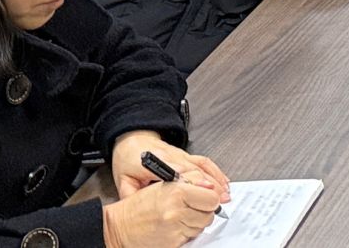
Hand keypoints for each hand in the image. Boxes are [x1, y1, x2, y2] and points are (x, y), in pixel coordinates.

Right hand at [102, 180, 222, 247]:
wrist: (118, 227)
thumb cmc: (139, 206)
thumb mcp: (164, 184)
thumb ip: (191, 181)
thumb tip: (211, 186)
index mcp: (177, 192)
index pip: (212, 197)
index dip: (210, 198)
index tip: (205, 198)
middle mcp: (177, 211)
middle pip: (209, 214)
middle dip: (203, 211)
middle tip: (191, 208)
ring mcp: (175, 229)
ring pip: (201, 227)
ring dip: (194, 223)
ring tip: (179, 217)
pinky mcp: (173, 243)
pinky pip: (190, 239)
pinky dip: (185, 234)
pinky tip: (173, 228)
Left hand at [110, 133, 228, 203]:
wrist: (133, 139)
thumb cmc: (128, 159)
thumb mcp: (123, 179)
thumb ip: (131, 194)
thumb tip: (137, 208)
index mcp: (155, 161)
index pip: (177, 171)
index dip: (191, 181)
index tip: (201, 190)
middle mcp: (172, 156)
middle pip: (195, 170)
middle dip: (209, 185)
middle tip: (218, 201)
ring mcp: (182, 155)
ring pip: (203, 166)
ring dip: (216, 180)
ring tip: (225, 194)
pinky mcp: (187, 155)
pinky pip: (205, 162)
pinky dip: (216, 171)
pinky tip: (224, 182)